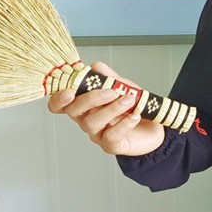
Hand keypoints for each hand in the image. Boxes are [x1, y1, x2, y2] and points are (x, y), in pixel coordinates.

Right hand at [47, 61, 165, 155]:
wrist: (153, 126)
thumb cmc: (133, 105)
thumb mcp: (122, 86)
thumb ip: (108, 76)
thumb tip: (95, 66)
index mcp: (84, 103)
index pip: (60, 104)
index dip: (59, 99)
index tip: (70, 91)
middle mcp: (86, 119)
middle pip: (73, 111)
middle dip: (90, 98)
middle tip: (111, 92)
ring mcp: (97, 133)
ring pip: (91, 123)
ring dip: (111, 109)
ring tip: (129, 100)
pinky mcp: (110, 145)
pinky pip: (111, 136)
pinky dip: (124, 124)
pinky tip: (134, 116)